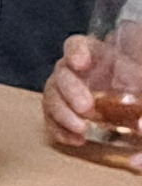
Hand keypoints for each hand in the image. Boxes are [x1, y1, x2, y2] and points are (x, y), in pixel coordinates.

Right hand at [48, 35, 137, 164]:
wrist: (136, 108)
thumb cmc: (137, 82)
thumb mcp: (140, 80)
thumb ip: (140, 90)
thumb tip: (141, 123)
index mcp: (96, 56)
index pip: (76, 45)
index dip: (75, 52)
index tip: (80, 64)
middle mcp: (76, 73)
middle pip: (61, 74)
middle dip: (70, 90)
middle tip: (86, 107)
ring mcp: (67, 95)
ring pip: (52, 98)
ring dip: (63, 114)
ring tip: (81, 128)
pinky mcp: (65, 116)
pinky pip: (52, 122)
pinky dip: (61, 131)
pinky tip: (77, 140)